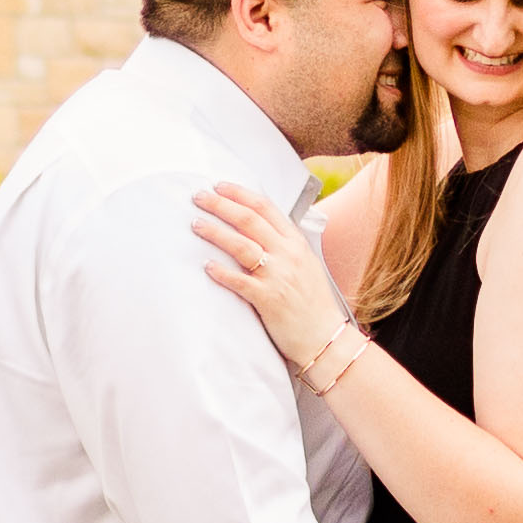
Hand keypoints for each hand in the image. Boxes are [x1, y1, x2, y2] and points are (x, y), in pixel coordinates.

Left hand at [191, 181, 351, 376]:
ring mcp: (279, 276)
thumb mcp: (305, 264)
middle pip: (249, 220)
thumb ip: (284, 246)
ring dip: (216, 232)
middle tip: (199, 197)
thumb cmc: (313, 303)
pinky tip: (207, 266)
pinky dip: (222, 272)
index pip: (265, 208)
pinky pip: (240, 281)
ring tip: (196, 224)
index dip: (240, 194)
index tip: (219, 186)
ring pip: (242, 246)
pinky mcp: (269, 299)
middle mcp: (288, 254)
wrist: (326, 336)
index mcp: (296, 243)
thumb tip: (258, 229)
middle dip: (221, 205)